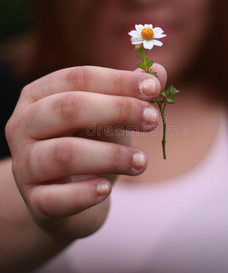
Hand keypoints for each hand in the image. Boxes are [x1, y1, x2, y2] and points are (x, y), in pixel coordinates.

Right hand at [5, 64, 166, 239]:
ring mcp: (24, 165)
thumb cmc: (89, 145)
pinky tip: (106, 189)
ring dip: (110, 156)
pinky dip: (85, 194)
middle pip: (68, 108)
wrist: (66, 191)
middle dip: (117, 110)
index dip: (119, 81)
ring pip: (64, 154)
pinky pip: (56, 199)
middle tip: (153, 120)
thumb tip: (159, 71)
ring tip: (141, 162)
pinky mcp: (34, 201)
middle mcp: (23, 126)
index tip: (155, 88)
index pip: (78, 78)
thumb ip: (131, 94)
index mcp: (39, 96)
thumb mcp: (109, 117)